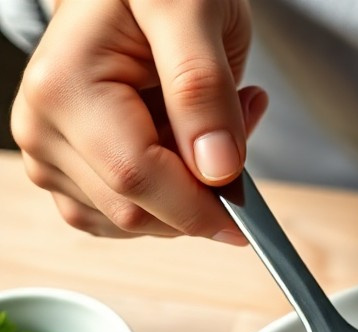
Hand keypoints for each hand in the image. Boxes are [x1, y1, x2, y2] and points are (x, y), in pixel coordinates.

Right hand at [11, 0, 265, 242]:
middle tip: (240, 121)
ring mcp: (53, 155)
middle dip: (201, 193)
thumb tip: (215, 169)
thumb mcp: (191, 11)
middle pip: (137, 212)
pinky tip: (187, 146)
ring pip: (138, 222)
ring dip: (191, 194)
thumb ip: (202, 87)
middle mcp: (45, 127)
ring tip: (213, 120)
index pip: (137, 180)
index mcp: (65, 88)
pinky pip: (132, 219)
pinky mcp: (72, 176)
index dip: (201, 208)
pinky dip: (172, 199)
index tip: (250, 214)